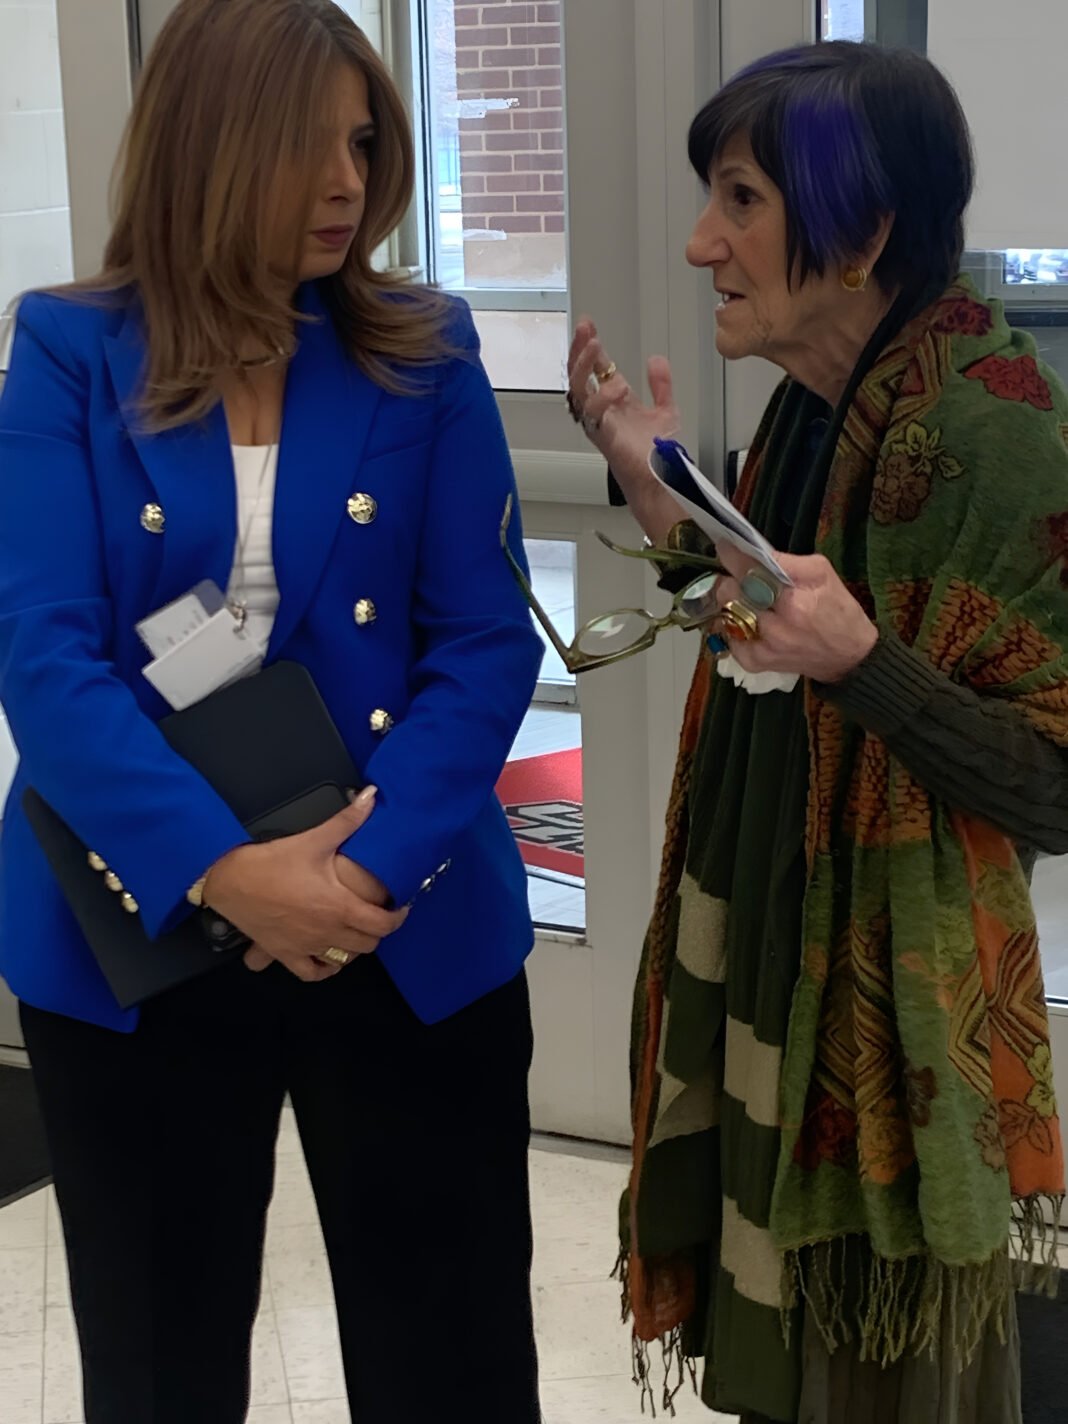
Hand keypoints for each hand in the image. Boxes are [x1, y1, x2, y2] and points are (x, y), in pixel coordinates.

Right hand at [202, 787, 407, 981]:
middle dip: (377, 930)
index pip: (383, 924)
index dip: (397, 917)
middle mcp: (326, 932)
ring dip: (354, 948)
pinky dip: (322, 968)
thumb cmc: (271, 863)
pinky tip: (325, 956)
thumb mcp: (314, 839)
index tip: (399, 908)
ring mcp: (305, 947)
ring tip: (355, 931)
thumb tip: (371, 796)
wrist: (228, 881)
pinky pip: (310, 972)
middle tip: (376, 914)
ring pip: (344, 960)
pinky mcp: (284, 954)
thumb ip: (347, 820)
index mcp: (339, 907)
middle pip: (368, 944)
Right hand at [567, 318, 683, 541]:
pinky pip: (592, 414)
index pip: (595, 369)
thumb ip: (660, 384)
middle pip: (579, 375)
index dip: (590, 347)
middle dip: (579, 350)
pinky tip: (618, 386)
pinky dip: (603, 398)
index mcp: (613, 402)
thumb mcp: (665, 409)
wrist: (661, 479)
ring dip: (584, 366)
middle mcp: (601, 411)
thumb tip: (655, 358)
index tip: (589, 324)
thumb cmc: (657, 452)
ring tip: (596, 347)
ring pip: (578, 390)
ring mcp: (599, 423)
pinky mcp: (603, 437)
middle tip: (585, 329)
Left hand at [712, 543, 877, 683]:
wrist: (848, 657)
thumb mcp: (822, 573)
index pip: (751, 572)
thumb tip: (755, 552)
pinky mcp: (754, 663)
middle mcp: (775, 628)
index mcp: (795, 602)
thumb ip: (787, 561)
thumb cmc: (838, 609)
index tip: (725, 546)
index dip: (733, 557)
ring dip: (730, 602)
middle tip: (740, 576)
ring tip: (745, 597)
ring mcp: (762, 649)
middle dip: (731, 580)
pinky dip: (732, 625)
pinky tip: (748, 619)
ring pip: (725, 615)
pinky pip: (728, 636)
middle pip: (730, 594)